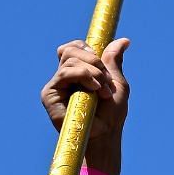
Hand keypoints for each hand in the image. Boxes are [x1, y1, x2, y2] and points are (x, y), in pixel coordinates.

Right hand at [42, 38, 130, 174]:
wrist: (105, 134)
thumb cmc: (111, 114)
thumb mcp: (116, 83)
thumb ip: (113, 61)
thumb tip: (124, 40)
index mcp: (78, 72)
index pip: (74, 48)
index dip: (86, 48)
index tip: (101, 61)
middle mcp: (64, 77)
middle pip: (71, 49)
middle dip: (94, 60)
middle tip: (106, 79)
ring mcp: (56, 85)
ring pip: (69, 59)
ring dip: (92, 71)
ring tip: (102, 90)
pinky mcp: (49, 94)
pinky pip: (64, 73)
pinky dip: (82, 75)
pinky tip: (93, 89)